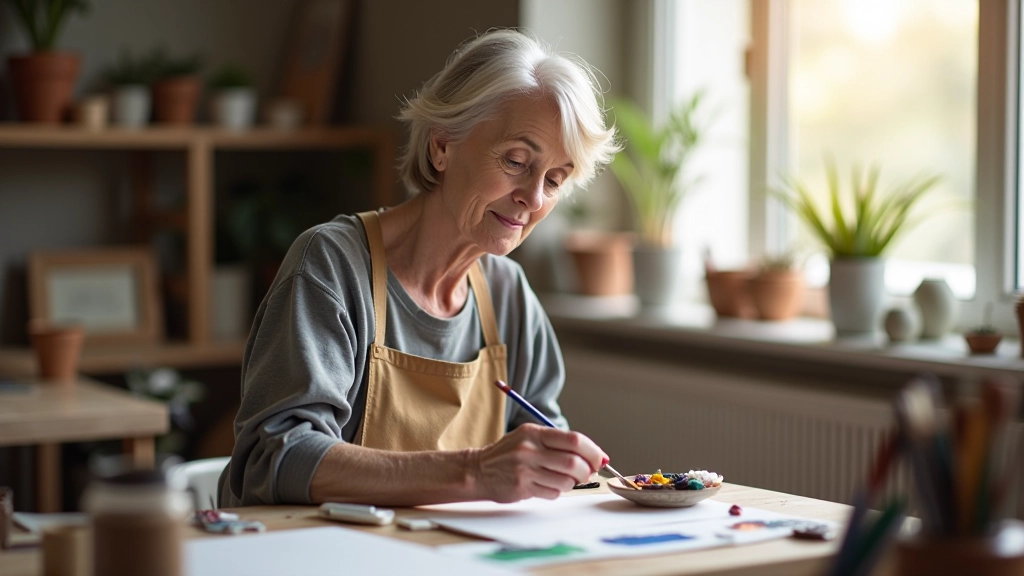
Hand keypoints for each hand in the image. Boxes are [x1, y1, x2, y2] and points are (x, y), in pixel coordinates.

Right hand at [470, 423, 607, 502]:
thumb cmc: (509, 454)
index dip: (593, 451)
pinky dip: (557, 491)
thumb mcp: (530, 437)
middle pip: (573, 462)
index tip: (599, 459)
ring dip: (571, 483)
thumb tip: (594, 455)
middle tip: (586, 472)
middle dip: (586, 470)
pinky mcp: (523, 487)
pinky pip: (553, 493)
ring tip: (562, 479)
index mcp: (535, 433)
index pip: (574, 440)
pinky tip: (546, 485)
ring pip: (566, 481)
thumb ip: (558, 443)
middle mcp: (530, 449)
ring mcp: (525, 469)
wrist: (478, 470)